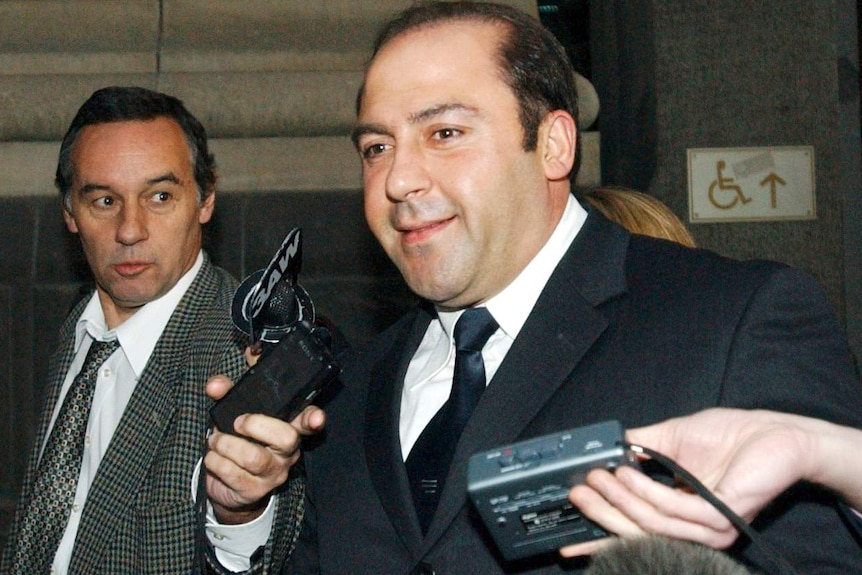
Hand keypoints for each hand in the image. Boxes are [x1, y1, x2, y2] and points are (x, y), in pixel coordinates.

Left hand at [203, 373, 325, 523]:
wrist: (226, 485)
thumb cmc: (237, 441)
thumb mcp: (233, 413)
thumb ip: (226, 394)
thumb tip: (215, 385)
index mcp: (288, 428)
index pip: (308, 421)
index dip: (314, 418)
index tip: (316, 418)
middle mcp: (287, 453)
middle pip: (287, 438)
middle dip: (255, 424)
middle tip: (236, 423)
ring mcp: (273, 474)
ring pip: (253, 457)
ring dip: (225, 444)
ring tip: (215, 440)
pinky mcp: (254, 490)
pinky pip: (233, 473)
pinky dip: (215, 460)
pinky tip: (213, 457)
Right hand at [560, 408, 816, 556]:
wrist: (773, 433)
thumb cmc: (729, 435)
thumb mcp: (670, 439)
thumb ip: (639, 447)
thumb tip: (604, 450)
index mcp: (681, 517)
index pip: (636, 533)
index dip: (601, 537)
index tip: (569, 540)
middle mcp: (694, 530)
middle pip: (637, 532)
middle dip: (602, 513)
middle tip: (578, 492)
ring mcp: (708, 528)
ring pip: (650, 523)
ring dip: (619, 499)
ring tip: (601, 475)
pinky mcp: (719, 516)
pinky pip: (672, 509)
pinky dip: (644, 491)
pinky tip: (628, 472)